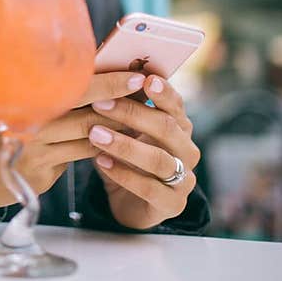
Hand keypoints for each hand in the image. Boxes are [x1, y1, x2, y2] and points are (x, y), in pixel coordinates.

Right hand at [0, 72, 144, 208]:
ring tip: (140, 113)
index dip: (105, 75)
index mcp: (20, 93)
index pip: (71, 81)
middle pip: (85, 105)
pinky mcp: (42, 170)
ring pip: (89, 132)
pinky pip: (81, 154)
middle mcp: (28, 118)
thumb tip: (82, 64)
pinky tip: (118, 139)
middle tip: (145, 84)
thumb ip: (35, 84)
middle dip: (120, 95)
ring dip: (118, 124)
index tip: (133, 70)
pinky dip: (103, 145)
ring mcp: (35, 146)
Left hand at [87, 75, 199, 229]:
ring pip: (158, 160)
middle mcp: (187, 150)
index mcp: (179, 128)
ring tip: (95, 134)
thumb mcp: (125, 131)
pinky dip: (124, 174)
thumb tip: (100, 76)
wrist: (131, 203)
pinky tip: (101, 162)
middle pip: (167, 128)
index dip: (162, 92)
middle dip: (133, 113)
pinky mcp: (172, 204)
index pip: (175, 105)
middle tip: (100, 103)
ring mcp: (183, 179)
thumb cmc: (126, 158)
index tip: (144, 79)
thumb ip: (122, 108)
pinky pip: (150, 188)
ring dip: (124, 145)